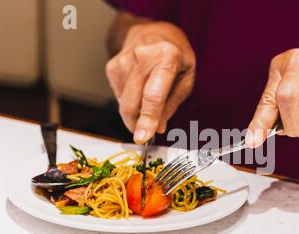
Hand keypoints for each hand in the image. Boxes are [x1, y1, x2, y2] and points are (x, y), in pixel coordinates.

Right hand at [106, 21, 195, 143]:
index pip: (154, 95)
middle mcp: (142, 56)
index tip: (143, 138)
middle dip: (137, 125)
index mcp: (167, 57)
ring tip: (148, 104)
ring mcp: (123, 60)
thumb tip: (158, 128)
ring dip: (134, 114)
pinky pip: (118, 96)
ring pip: (123, 103)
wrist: (153, 31)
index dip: (148, 119)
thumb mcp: (187, 77)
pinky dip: (129, 103)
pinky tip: (139, 91)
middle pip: (132, 102)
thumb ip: (173, 103)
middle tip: (145, 135)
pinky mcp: (112, 67)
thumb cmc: (175, 56)